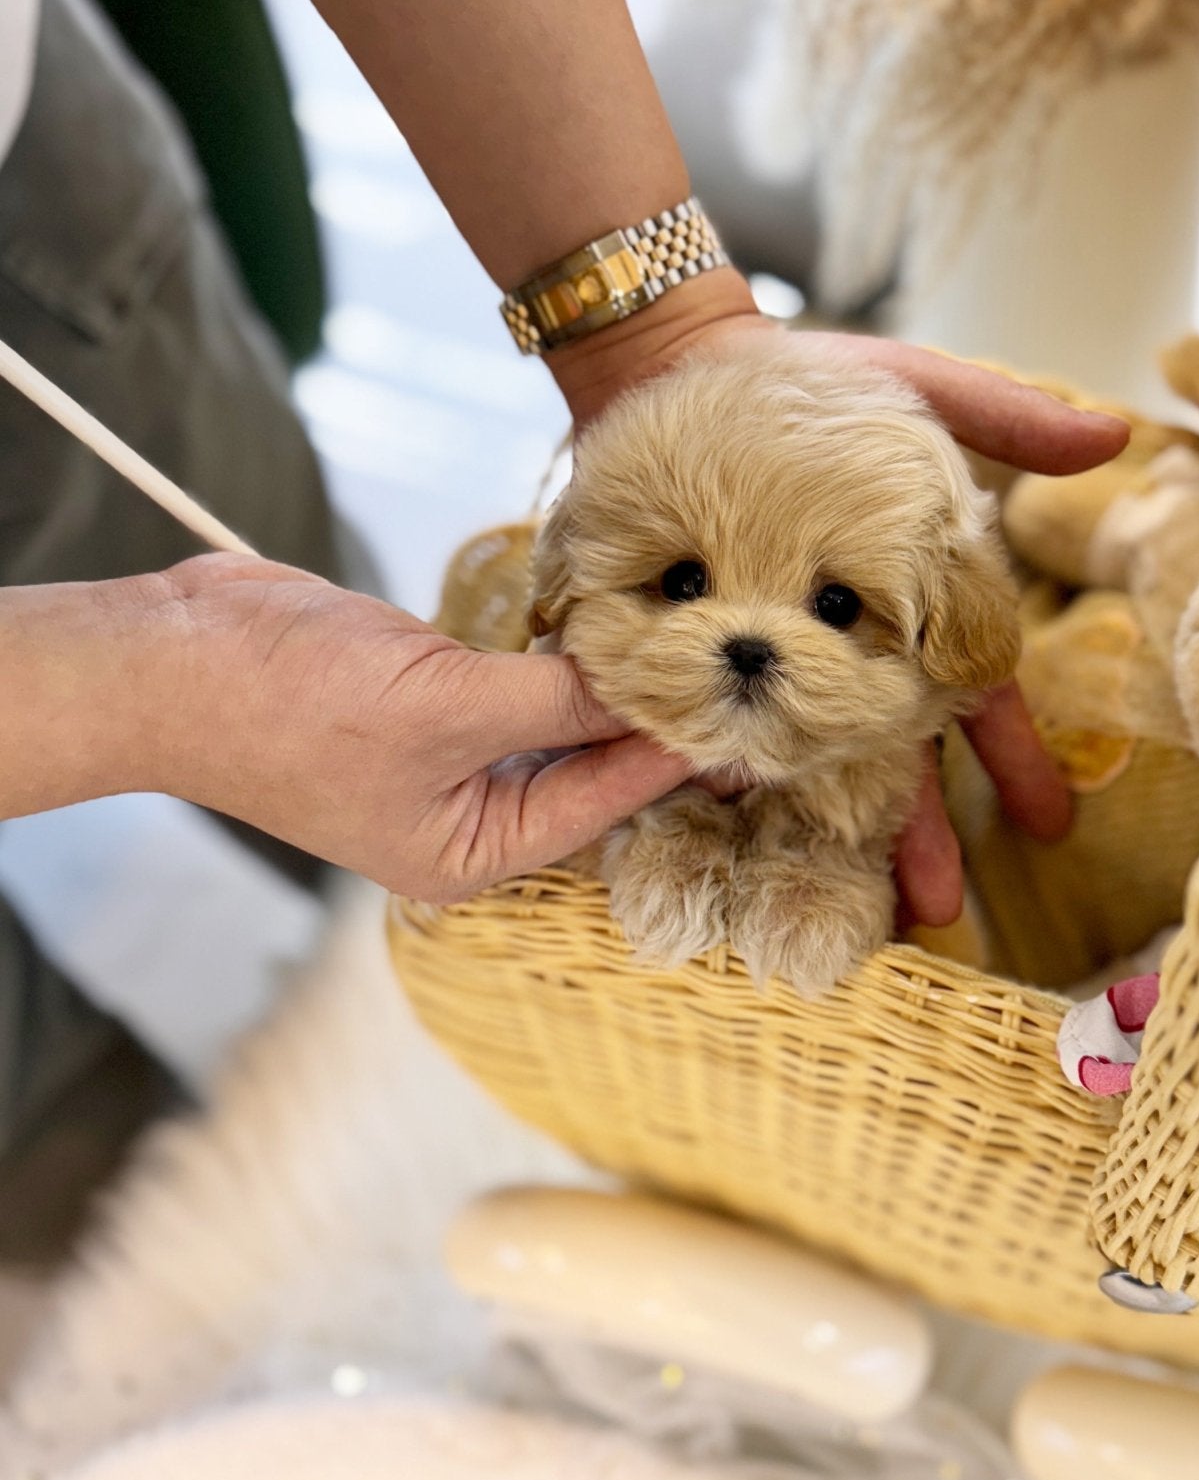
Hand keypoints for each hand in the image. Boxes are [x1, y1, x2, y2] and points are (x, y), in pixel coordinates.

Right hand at [34, 555, 689, 902]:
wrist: (172, 655)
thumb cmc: (291, 705)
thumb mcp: (448, 705)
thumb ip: (558, 701)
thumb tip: (650, 689)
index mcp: (472, 852)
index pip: (603, 805)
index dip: (676, 758)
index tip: (747, 718)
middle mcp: (468, 815)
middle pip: (589, 775)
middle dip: (653, 726)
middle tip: (738, 680)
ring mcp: (447, 755)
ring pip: (558, 726)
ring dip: (611, 687)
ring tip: (695, 648)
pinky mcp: (429, 696)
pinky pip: (518, 683)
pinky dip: (561, 658)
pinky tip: (613, 627)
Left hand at [547, 272, 1128, 924]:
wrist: (682, 362)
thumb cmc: (810, 381)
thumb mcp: (917, 389)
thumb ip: (1007, 417)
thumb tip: (1115, 432)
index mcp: (911, 601)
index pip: (974, 693)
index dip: (1010, 756)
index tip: (1044, 820)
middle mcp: (850, 643)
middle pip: (896, 752)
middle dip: (921, 829)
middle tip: (942, 907)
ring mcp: (777, 653)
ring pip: (815, 756)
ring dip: (834, 830)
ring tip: (849, 904)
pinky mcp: (702, 647)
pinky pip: (717, 720)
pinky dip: (731, 774)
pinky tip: (741, 833)